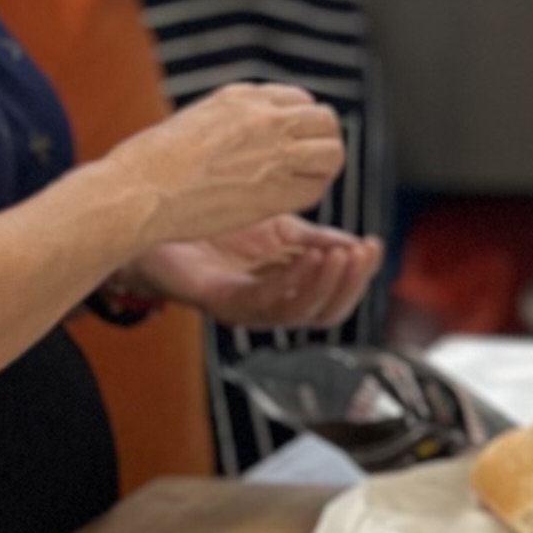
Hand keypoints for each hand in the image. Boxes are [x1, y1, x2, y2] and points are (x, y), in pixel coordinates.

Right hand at [116, 83, 345, 245]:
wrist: (136, 191)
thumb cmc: (148, 165)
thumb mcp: (193, 121)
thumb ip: (228, 123)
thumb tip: (243, 139)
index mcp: (241, 96)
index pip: (298, 100)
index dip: (298, 125)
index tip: (286, 144)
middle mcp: (264, 116)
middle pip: (324, 120)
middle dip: (319, 141)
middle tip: (304, 165)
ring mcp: (274, 150)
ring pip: (332, 151)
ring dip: (323, 167)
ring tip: (302, 183)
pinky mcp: (275, 188)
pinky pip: (315, 188)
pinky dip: (308, 195)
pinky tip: (286, 202)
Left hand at [139, 217, 379, 330]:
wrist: (159, 218)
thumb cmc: (216, 224)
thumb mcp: (281, 227)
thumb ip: (318, 239)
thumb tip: (361, 246)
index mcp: (284, 290)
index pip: (333, 298)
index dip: (358, 277)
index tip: (373, 245)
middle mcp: (267, 307)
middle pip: (323, 314)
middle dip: (350, 285)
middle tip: (361, 253)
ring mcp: (244, 309)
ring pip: (299, 314)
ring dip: (327, 284)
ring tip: (342, 255)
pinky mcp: (221, 301)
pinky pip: (266, 300)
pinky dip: (294, 280)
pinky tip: (311, 257)